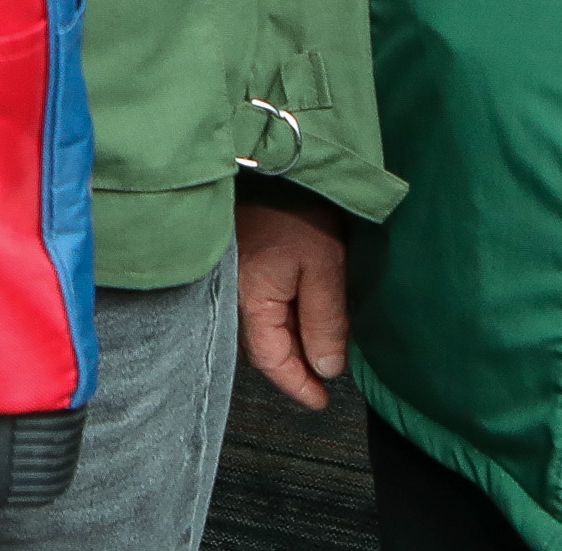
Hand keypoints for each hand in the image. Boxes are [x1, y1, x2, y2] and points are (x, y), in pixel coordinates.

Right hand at [236, 196, 350, 408]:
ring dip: (289, 339)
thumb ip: (324, 322)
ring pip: (262, 324)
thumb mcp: (323, 268)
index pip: (271, 360)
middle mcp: (235, 294)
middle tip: (325, 377)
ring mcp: (235, 276)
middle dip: (294, 364)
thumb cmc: (296, 210)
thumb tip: (326, 369)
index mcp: (252, 300)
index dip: (298, 385)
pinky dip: (282, 316)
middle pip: (264, 344)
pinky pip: (260, 302)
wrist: (272, 159)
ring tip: (319, 346)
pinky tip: (302, 312)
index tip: (322, 402)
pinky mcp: (241, 260)